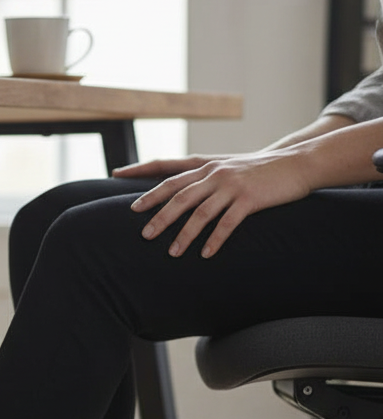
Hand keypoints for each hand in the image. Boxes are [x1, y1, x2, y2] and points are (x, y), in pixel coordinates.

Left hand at [124, 152, 313, 257]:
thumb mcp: (226, 169)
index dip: (143, 178)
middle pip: (178, 196)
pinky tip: (206, 254)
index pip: (166, 171)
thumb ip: (202, 179)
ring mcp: (231, 185)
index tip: (122, 187)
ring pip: (200, 213)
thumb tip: (177, 195)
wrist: (296, 163)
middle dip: (158, 216)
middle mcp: (214, 173)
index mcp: (205, 166)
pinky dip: (215, 240)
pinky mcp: (250, 199)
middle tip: (143, 235)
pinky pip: (227, 223)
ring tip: (173, 253)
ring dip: (185, 235)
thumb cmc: (257, 171)